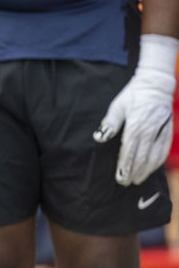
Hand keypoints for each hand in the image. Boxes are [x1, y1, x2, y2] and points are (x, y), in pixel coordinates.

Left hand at [94, 35, 176, 185]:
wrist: (155, 85)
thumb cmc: (132, 95)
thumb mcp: (117, 106)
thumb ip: (110, 123)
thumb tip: (99, 137)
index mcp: (136, 125)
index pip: (129, 151)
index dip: (124, 166)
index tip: (119, 177)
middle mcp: (150, 130)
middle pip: (142, 157)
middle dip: (133, 171)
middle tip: (126, 183)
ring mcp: (161, 131)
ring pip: (155, 156)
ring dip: (146, 170)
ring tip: (137, 180)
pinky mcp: (168, 131)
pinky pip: (164, 150)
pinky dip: (158, 161)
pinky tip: (152, 168)